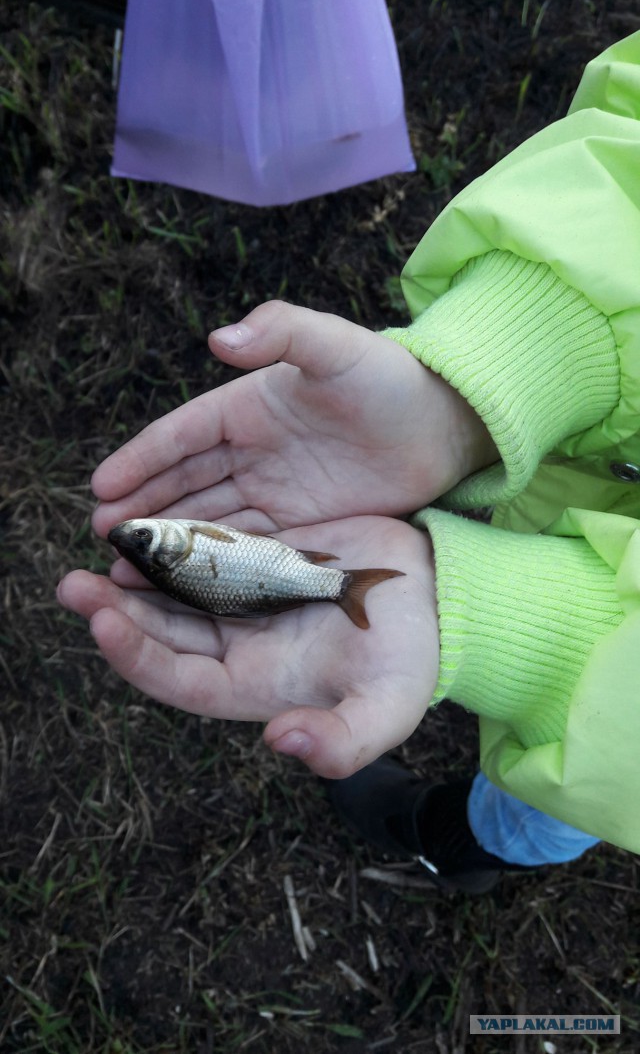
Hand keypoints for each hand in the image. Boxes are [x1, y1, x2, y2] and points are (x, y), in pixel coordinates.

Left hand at [57, 516, 438, 777]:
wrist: (441, 600)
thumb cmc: (414, 660)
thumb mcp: (388, 708)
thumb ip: (342, 742)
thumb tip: (282, 743)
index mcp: (256, 684)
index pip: (179, 678)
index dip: (137, 655)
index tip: (103, 621)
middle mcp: (240, 645)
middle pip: (163, 633)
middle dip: (115, 611)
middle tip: (74, 585)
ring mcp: (247, 600)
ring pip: (175, 590)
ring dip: (136, 572)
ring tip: (102, 543)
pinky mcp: (260, 558)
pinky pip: (206, 549)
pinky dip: (176, 538)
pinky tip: (151, 518)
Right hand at [91, 301, 495, 537]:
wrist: (444, 427)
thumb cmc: (389, 379)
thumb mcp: (338, 346)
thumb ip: (283, 333)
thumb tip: (219, 339)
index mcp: (247, 406)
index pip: (181, 436)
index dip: (141, 459)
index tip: (100, 485)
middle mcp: (251, 451)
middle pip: (184, 484)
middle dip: (141, 509)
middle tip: (102, 538)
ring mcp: (273, 491)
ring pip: (208, 521)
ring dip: (169, 544)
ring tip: (125, 570)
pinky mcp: (299, 526)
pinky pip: (246, 549)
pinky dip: (213, 566)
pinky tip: (183, 586)